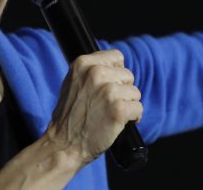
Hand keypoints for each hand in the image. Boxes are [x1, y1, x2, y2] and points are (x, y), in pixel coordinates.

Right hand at [45, 50, 142, 164]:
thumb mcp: (72, 83)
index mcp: (83, 63)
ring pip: (135, 92)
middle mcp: (96, 73)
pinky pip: (138, 108)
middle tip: (107, 104)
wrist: (64, 144)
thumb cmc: (69, 116)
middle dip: (122, 90)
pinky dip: (133, 117)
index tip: (110, 85)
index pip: (116, 57)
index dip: (116, 72)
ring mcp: (108, 90)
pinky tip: (119, 122)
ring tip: (110, 114)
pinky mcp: (118, 109)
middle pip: (128, 75)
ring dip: (127, 104)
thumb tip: (115, 66)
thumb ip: (91, 71)